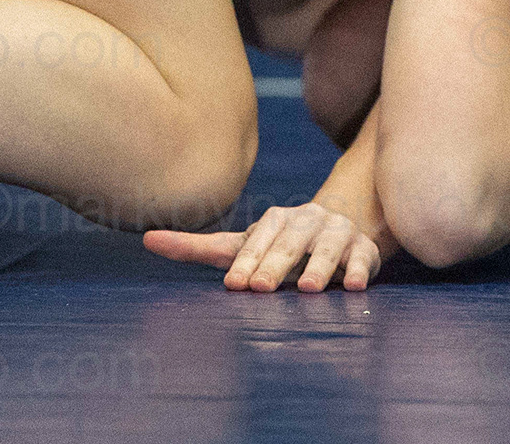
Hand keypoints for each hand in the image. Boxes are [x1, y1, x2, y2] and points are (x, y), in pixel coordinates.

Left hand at [143, 202, 384, 291]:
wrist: (340, 227)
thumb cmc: (279, 245)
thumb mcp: (241, 246)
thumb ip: (198, 247)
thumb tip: (146, 240)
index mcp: (275, 219)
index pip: (258, 239)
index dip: (246, 261)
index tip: (235, 285)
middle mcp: (306, 220)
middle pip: (289, 242)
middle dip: (275, 264)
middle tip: (260, 288)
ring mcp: (336, 232)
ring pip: (327, 247)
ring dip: (318, 267)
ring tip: (307, 289)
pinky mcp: (363, 248)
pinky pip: (362, 257)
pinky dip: (358, 270)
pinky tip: (352, 287)